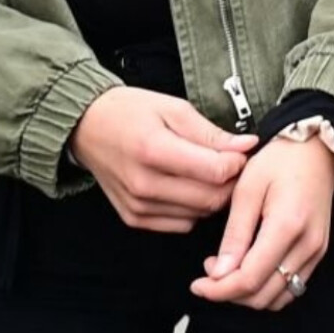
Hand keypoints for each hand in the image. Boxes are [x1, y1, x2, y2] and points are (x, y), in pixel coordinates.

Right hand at [70, 87, 257, 232]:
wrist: (86, 127)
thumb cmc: (128, 112)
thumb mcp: (172, 108)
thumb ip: (210, 133)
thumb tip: (247, 147)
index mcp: (153, 150)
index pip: (216, 172)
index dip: (237, 163)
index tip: (239, 152)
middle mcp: (144, 184)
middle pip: (211, 199)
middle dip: (230, 183)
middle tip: (230, 164)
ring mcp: (138, 206)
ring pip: (200, 214)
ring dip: (212, 197)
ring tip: (206, 173)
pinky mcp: (135, 219)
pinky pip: (182, 224)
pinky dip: (192, 208)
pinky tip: (185, 186)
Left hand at [190, 135, 333, 310]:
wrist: (316, 150)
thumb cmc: (280, 160)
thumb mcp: (247, 189)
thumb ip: (235, 234)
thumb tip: (219, 272)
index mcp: (287, 226)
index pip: (250, 278)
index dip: (219, 289)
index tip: (198, 285)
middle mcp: (307, 245)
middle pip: (263, 295)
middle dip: (230, 293)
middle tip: (208, 275)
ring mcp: (316, 252)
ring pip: (278, 298)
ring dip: (248, 295)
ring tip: (226, 272)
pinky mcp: (318, 253)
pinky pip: (291, 288)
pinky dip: (266, 289)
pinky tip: (249, 271)